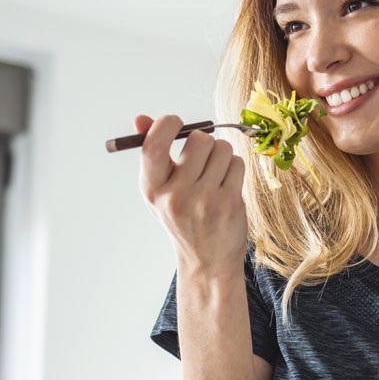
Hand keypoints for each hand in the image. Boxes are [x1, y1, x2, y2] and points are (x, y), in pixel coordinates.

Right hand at [136, 114, 247, 275]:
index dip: (166, 125)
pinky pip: (237, 163)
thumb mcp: (160, 190)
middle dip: (204, 142)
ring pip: (222, 149)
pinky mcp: (229, 203)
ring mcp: (204, 201)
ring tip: (215, 176)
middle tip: (202, 159)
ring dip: (221, 156)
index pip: (153, 145)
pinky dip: (234, 169)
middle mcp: (175, 196)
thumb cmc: (182, 217)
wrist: (207, 260)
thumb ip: (152, 153)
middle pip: (199, 139)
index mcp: (152, 189)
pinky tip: (227, 186)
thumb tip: (141, 119)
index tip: (176, 122)